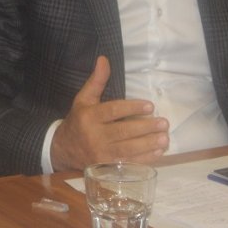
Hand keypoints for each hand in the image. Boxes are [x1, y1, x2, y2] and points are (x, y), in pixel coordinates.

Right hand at [50, 56, 168, 170]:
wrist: (63, 149)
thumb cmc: (79, 120)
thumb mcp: (84, 98)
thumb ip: (97, 80)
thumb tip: (104, 59)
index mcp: (89, 116)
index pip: (112, 111)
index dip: (132, 108)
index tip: (150, 106)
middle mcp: (94, 136)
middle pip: (122, 132)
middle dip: (145, 128)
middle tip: (164, 123)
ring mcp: (100, 154)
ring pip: (127, 150)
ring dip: (148, 145)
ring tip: (165, 137)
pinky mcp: (106, 167)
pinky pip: (127, 163)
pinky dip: (144, 159)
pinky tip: (158, 152)